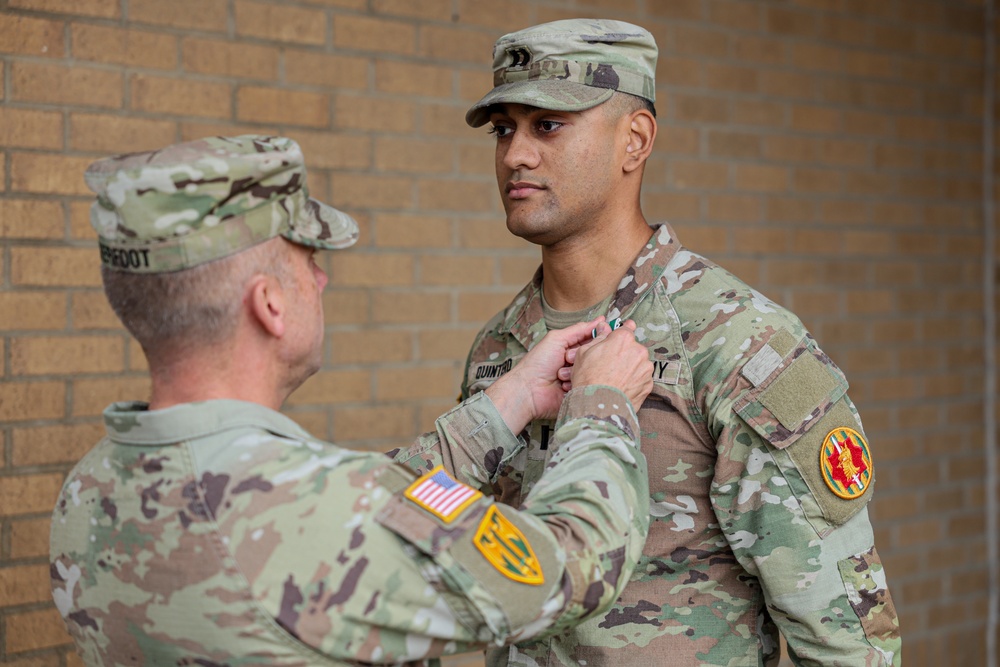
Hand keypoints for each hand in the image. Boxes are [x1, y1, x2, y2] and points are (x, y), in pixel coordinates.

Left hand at [485, 318, 604, 432]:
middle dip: (582, 355)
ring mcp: (577, 376)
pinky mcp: (577, 390)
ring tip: (560, 374)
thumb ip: (579, 330)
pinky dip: (575, 383)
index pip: (592, 338)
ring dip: (575, 370)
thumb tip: (600, 320)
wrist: (528, 390)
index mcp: (571, 347)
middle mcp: (576, 361)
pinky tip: (563, 385)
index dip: (599, 336)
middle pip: (594, 354)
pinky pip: (586, 384)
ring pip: (590, 369)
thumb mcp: (557, 339)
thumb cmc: (538, 362)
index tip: (605, 334)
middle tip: (566, 358)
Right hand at [570, 320, 652, 408]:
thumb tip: (603, 327)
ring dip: (630, 367)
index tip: (626, 328)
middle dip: (624, 353)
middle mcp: (638, 351)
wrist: (597, 406)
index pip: (627, 328)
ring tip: (615, 378)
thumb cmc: (588, 378)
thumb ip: (598, 337)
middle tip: (610, 364)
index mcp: (623, 339)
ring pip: (638, 363)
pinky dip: (634, 381)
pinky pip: (641, 378)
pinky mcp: (648, 384)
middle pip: (633, 347)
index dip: (623, 330)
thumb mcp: (585, 353)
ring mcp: (645, 368)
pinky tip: (621, 386)